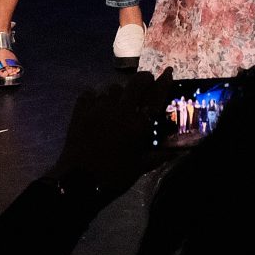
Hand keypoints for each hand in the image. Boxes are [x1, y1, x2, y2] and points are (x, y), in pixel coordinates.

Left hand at [46, 71, 172, 201]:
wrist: (78, 181)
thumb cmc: (113, 177)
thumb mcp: (139, 168)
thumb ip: (158, 157)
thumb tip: (176, 151)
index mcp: (138, 125)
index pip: (155, 97)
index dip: (164, 82)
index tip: (168, 72)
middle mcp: (121, 110)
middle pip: (136, 83)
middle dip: (143, 79)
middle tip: (145, 83)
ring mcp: (99, 107)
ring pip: (113, 87)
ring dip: (119, 92)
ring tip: (118, 101)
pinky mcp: (81, 109)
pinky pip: (90, 93)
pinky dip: (95, 96)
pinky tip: (97, 105)